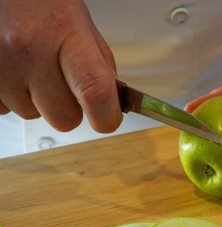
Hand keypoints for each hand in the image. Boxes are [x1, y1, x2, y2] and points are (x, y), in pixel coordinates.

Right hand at [0, 0, 121, 131]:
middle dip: (67, 107)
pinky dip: (12, 95)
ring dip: (36, 99)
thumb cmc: (38, 1)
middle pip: (64, 118)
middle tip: (62, 80)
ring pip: (32, 114)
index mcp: (64, 32)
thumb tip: (112, 102)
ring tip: (31, 65)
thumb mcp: (79, 21)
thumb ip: (99, 63)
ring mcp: (1, 65)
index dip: (106, 116)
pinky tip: (13, 69)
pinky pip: (4, 109)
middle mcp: (29, 50)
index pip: (94, 91)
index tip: (108, 120)